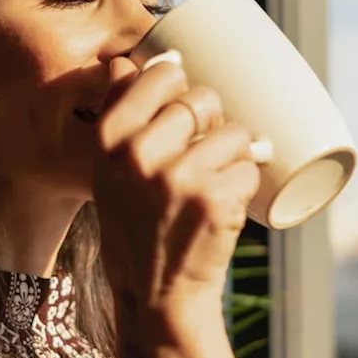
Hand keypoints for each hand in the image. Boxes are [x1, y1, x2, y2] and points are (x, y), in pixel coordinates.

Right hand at [91, 56, 258, 318]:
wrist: (156, 296)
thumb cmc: (135, 227)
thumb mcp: (107, 172)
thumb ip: (119, 119)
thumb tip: (130, 62)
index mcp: (109, 138)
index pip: (159, 73)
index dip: (180, 85)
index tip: (182, 108)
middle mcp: (138, 152)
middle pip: (202, 98)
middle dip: (211, 123)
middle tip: (201, 157)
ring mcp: (178, 176)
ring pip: (233, 132)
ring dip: (234, 157)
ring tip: (212, 186)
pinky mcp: (214, 198)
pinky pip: (249, 166)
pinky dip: (246, 186)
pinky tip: (222, 209)